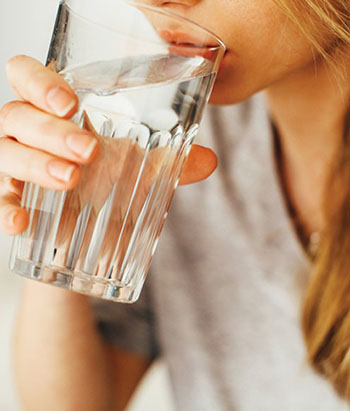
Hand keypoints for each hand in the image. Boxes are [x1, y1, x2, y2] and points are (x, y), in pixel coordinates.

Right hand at [0, 55, 217, 237]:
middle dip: (51, 130)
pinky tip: (21, 223)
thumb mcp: (140, 170)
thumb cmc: (109, 185)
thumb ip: (170, 163)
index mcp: (55, 112)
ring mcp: (13, 164)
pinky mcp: (10, 198)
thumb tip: (210, 161)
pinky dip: (5, 208)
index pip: (28, 77)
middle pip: (18, 114)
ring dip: (35, 163)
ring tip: (71, 178)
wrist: (91, 230)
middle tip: (88, 150)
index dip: (40, 82)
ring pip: (5, 151)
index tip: (71, 103)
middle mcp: (28, 132)